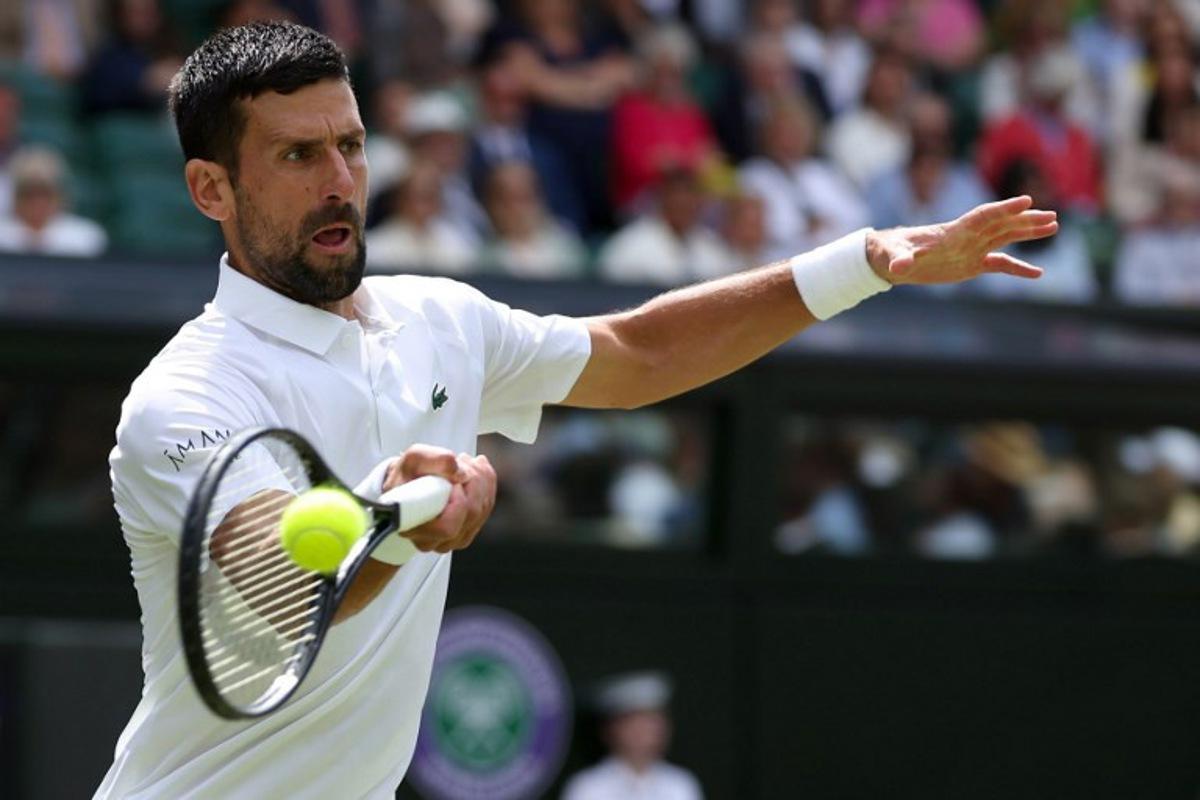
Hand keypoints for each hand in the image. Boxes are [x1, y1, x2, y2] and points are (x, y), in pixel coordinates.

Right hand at [382, 445, 495, 553]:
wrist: (406, 484)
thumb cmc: (406, 475)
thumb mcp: (413, 459)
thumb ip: (434, 460)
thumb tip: (460, 471)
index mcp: (414, 529)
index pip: (448, 527)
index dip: (458, 501)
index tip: (453, 479)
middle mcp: (434, 541)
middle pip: (471, 514)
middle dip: (473, 481)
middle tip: (462, 460)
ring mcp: (452, 540)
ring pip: (482, 510)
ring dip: (481, 480)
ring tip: (466, 463)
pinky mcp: (466, 531)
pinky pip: (486, 508)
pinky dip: (487, 485)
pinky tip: (477, 470)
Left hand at [865, 195, 1057, 285]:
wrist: (889, 258)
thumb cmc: (889, 253)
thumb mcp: (893, 257)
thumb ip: (900, 260)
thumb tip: (898, 268)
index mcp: (952, 233)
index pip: (982, 216)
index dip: (1003, 208)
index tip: (1026, 200)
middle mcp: (966, 237)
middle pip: (1001, 224)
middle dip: (1025, 220)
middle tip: (1052, 216)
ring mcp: (971, 250)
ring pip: (1005, 238)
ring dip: (1028, 233)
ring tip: (1053, 226)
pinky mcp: (971, 265)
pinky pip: (999, 265)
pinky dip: (1017, 268)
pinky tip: (1037, 274)